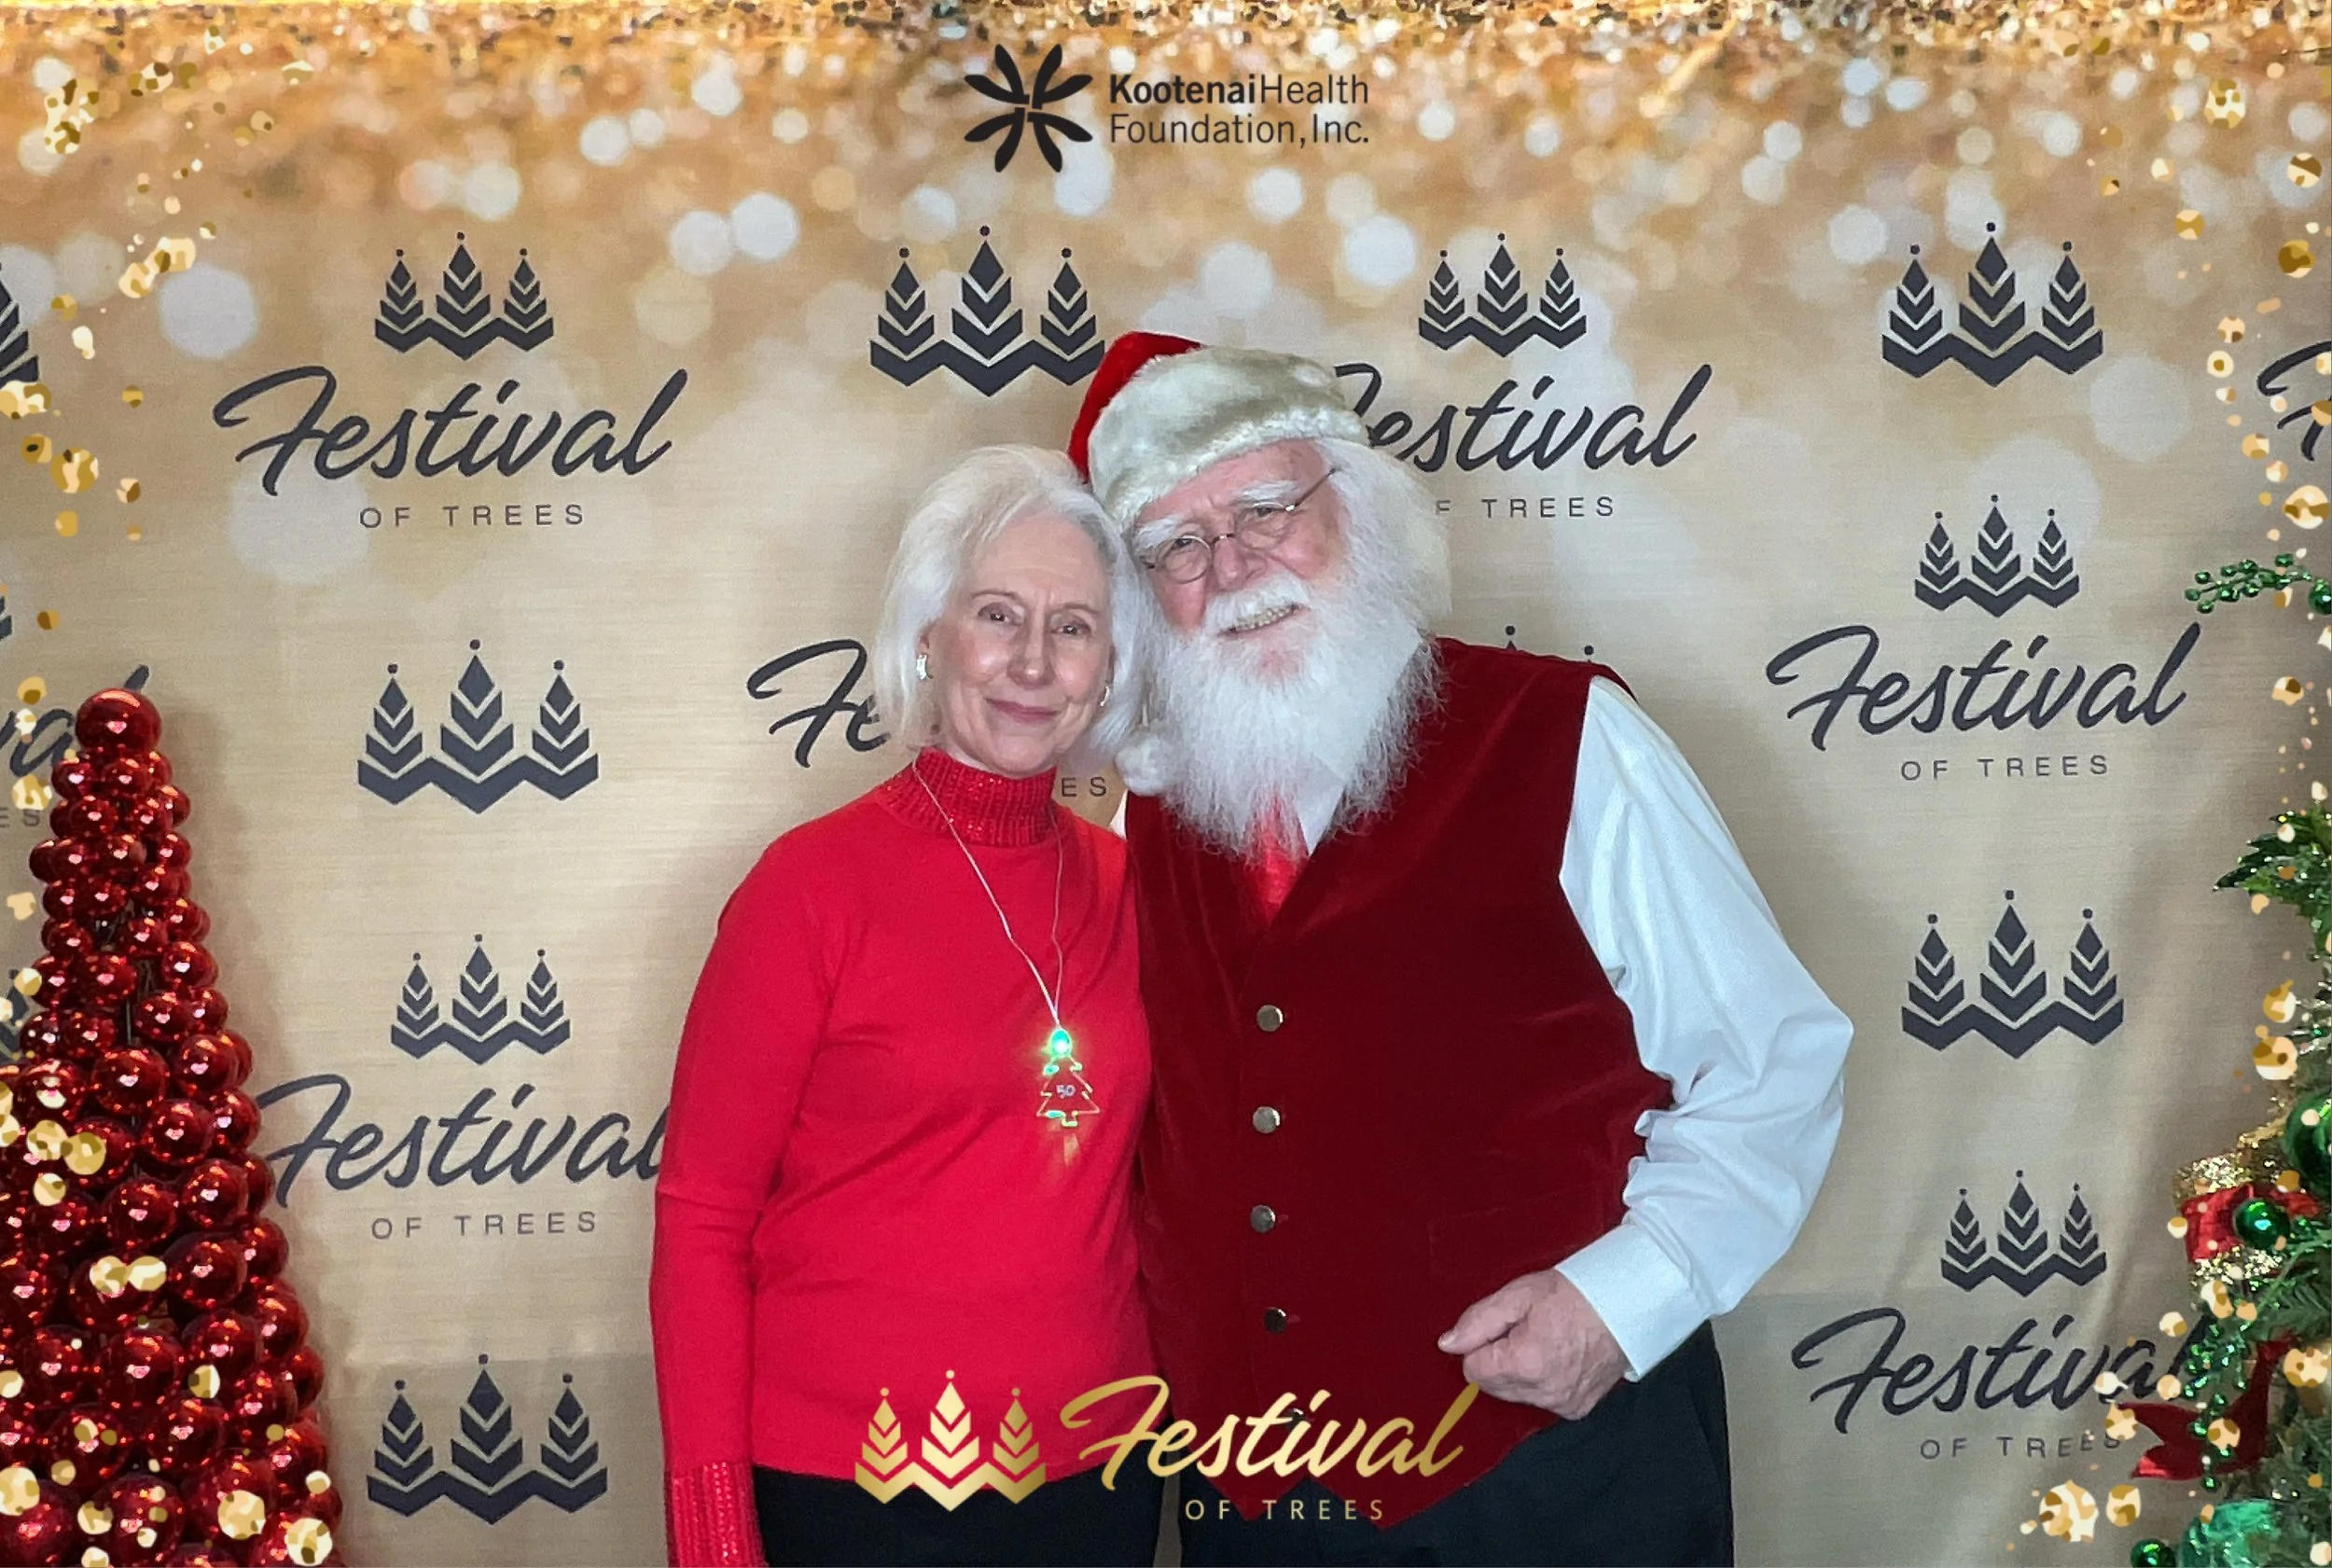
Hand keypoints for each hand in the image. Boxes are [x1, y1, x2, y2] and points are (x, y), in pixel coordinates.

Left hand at [1436, 1269, 1630, 1418]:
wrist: (1625, 1305)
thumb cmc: (1573, 1294)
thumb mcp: (1518, 1295)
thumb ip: (1478, 1321)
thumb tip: (1448, 1344)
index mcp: (1524, 1364)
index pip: (1473, 1370)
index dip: (1482, 1344)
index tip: (1505, 1327)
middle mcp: (1543, 1392)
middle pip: (1492, 1386)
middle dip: (1499, 1359)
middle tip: (1525, 1330)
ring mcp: (1562, 1404)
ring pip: (1515, 1394)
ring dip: (1519, 1372)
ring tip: (1545, 1341)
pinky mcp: (1576, 1409)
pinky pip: (1540, 1400)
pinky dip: (1541, 1382)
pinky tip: (1558, 1357)